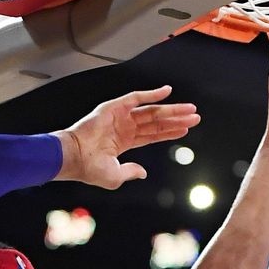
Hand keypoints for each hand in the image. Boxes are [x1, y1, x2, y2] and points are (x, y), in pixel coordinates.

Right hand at [53, 86, 199, 188]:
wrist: (73, 157)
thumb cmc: (89, 168)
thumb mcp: (115, 176)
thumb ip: (131, 171)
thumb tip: (143, 172)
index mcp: (123, 142)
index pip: (152, 135)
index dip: (169, 132)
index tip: (186, 130)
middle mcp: (123, 127)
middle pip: (156, 121)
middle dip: (176, 119)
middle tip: (195, 117)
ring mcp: (119, 116)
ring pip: (151, 110)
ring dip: (171, 109)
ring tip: (189, 109)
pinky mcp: (113, 107)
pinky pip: (136, 97)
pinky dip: (152, 94)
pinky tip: (167, 92)